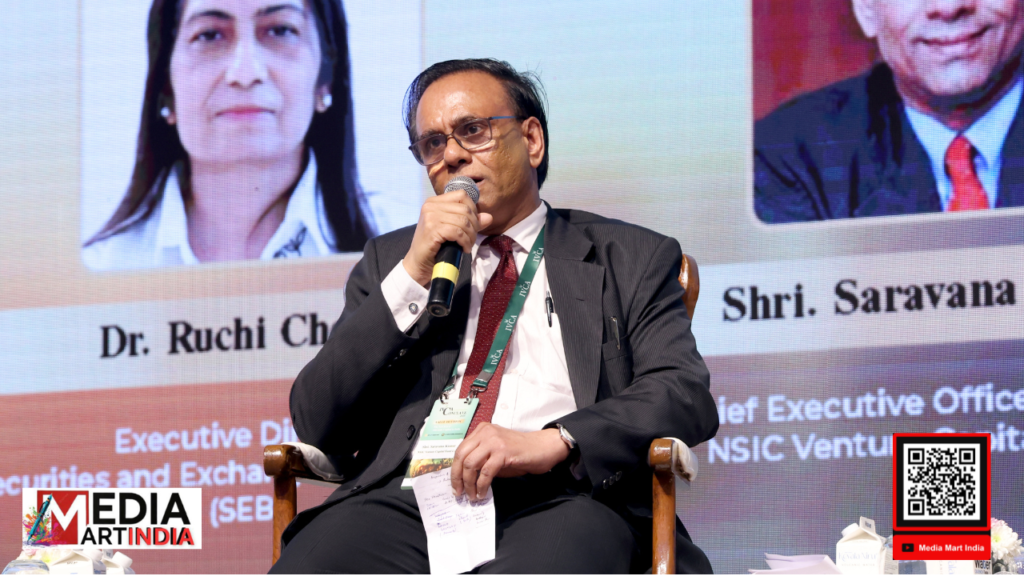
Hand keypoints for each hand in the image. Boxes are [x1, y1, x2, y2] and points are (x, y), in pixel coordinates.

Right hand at [403, 191, 493, 286]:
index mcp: (434, 201)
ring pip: (463, 221)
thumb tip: (489, 217)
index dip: (473, 210)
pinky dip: (465, 242)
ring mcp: (430, 217)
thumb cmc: (435, 246)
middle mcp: (431, 206)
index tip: (472, 225)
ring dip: (470, 236)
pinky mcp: (432, 230)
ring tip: (468, 244)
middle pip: (465, 209)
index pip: (462, 195)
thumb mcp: (453, 229)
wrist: (418, 263)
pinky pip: (458, 232)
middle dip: (474, 226)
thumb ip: (470, 221)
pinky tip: (464, 248)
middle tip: (471, 239)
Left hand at [451, 424, 570, 500]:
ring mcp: (494, 441)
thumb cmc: (521, 453)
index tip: (455, 485)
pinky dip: (482, 486)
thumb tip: (465, 478)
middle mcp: (485, 432)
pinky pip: (486, 472)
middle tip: (459, 493)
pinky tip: (483, 493)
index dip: (455, 470)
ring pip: (471, 464)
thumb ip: (481, 459)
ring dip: (469, 484)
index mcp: (482, 431)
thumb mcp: (496, 453)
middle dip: (457, 477)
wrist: (544, 448)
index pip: (460, 450)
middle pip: (461, 456)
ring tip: (472, 496)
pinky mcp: (503, 451)